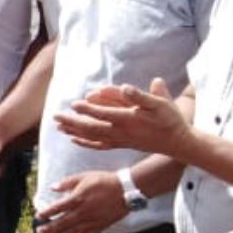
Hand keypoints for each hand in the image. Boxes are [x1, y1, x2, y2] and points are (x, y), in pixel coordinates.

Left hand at [35, 171, 129, 232]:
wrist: (126, 190)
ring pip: (73, 231)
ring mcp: (92, 220)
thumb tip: (52, 187)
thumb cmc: (104, 180)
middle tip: (39, 231)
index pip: (57, 208)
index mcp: (77, 199)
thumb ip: (67, 183)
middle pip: (62, 223)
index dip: (46, 213)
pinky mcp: (101, 225)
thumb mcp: (83, 176)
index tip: (38, 216)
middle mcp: (83, 212)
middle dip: (49, 228)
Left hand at [56, 77, 189, 156]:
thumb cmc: (170, 119)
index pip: (104, 114)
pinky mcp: (122, 145)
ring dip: (74, 132)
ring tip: (58, 127)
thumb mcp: (161, 103)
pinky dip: (85, 143)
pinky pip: (99, 145)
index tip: (73, 104)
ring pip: (93, 137)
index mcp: (129, 120)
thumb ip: (142, 95)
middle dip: (72, 122)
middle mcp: (121, 132)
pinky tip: (74, 140)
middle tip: (54, 117)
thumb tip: (125, 87)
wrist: (178, 142)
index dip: (88, 110)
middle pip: (91, 128)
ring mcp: (120, 140)